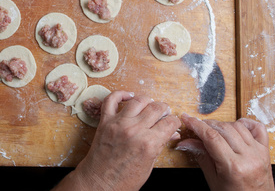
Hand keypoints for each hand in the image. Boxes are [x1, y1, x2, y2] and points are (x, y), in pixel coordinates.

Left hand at [54, 91, 180, 190]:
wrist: (99, 183)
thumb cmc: (124, 180)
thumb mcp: (149, 166)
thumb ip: (160, 145)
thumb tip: (172, 133)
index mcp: (148, 144)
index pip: (169, 123)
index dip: (175, 122)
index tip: (173, 122)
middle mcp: (134, 130)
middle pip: (156, 108)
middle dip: (164, 109)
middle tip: (164, 113)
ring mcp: (119, 124)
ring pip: (138, 100)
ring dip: (147, 100)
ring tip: (150, 104)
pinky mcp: (105, 121)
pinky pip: (111, 100)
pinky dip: (120, 94)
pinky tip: (129, 96)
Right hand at [176, 114, 273, 190]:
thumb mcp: (213, 180)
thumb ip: (201, 157)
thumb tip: (186, 142)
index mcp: (233, 167)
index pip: (211, 137)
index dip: (196, 125)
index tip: (187, 119)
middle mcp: (248, 157)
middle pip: (223, 129)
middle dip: (207, 124)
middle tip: (196, 126)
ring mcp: (259, 153)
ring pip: (238, 126)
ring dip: (223, 124)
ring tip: (214, 131)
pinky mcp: (265, 151)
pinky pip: (258, 128)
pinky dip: (246, 123)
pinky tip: (236, 127)